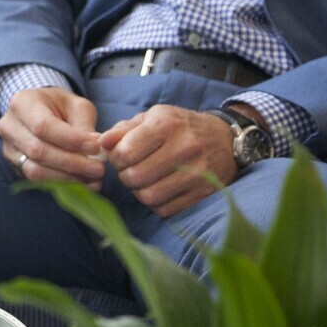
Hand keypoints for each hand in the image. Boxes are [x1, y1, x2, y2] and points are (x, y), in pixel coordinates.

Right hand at [0, 87, 104, 189]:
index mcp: (22, 103)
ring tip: (93, 179)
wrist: (40, 111)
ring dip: (67, 178)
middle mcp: (9, 127)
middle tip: (99, 168)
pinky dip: (61, 184)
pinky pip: (36, 181)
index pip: (43, 126)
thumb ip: (84, 125)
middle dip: (72, 163)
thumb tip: (95, 150)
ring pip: (35, 171)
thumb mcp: (76, 105)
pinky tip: (82, 183)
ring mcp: (8, 149)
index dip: (71, 140)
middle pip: (38, 151)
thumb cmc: (60, 106)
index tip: (96, 148)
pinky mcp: (14, 166)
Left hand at [99, 105, 236, 216]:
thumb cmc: (181, 126)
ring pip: (149, 196)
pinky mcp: (204, 192)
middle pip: (135, 177)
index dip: (115, 159)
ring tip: (144, 181)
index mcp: (166, 125)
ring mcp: (197, 172)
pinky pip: (167, 209)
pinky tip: (160, 190)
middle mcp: (184, 147)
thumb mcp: (153, 117)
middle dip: (125, 177)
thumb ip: (123, 129)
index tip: (120, 157)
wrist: (225, 139)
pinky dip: (156, 204)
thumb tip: (101, 143)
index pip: (126, 153)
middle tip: (130, 171)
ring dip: (139, 192)